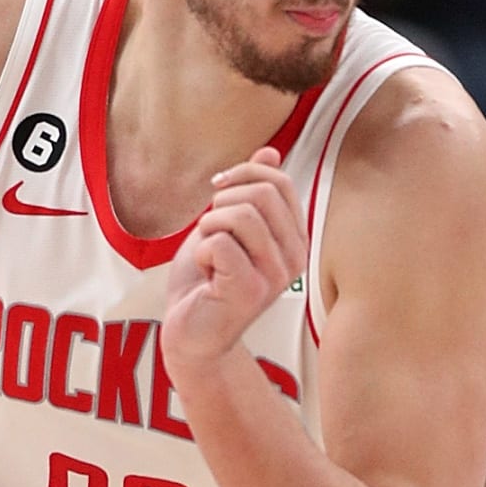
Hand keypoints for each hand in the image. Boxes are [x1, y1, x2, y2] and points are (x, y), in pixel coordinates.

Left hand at [160, 147, 307, 386]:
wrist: (191, 335)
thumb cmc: (207, 282)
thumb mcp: (229, 227)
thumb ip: (251, 193)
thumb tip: (271, 151)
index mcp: (294, 238)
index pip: (279, 182)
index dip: (244, 173)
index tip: (217, 190)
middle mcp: (294, 257)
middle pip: (262, 193)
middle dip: (223, 201)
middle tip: (209, 229)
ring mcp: (275, 276)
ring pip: (241, 214)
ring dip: (209, 225)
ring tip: (207, 251)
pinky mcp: (249, 290)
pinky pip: (221, 242)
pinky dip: (201, 250)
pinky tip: (205, 273)